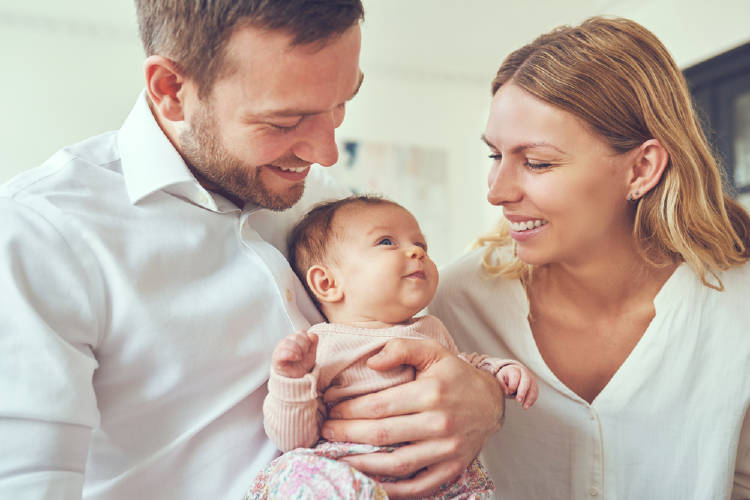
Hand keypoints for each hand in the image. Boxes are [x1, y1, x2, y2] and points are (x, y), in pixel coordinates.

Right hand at [271, 330, 317, 377]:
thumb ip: (313, 342)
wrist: (297, 378)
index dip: (307, 340)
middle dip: (304, 345)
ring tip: (299, 358)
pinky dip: (291, 354)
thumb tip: (312, 334)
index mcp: (294, 339)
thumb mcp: (311, 353)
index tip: (309, 349)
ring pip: (287, 342)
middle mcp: (286, 342)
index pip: (301, 332)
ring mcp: (280, 349)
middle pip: (295, 336)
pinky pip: (282, 352)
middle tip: (304, 354)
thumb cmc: (302, 364)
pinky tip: (296, 358)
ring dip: (297, 350)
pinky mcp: (276, 357)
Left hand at [320, 338, 503, 498]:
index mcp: (431, 393)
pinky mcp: (452, 469)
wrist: (491, 402)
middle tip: (325, 433)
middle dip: (347, 434)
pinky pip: (419, 487)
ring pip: (396, 464)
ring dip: (362, 464)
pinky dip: (393, 491)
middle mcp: (439, 424)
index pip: (380, 406)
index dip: (350, 410)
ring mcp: (447, 450)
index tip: (331, 410)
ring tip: (337, 459)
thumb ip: (400, 348)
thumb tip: (371, 362)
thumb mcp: (432, 350)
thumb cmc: (455, 375)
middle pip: (382, 434)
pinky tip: (370, 484)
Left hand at [497, 364, 537, 408]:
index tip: (508, 392)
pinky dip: (532, 400)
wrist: (512, 373)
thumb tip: (506, 391)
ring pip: (533, 388)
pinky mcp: (534, 386)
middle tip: (518, 400)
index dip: (512, 385)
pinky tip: (527, 405)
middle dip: (522, 391)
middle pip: (526, 381)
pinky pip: (535, 393)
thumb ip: (501, 383)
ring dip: (529, 398)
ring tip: (524, 406)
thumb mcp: (500, 378)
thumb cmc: (505, 377)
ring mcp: (531, 379)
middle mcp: (524, 373)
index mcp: (514, 370)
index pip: (515, 376)